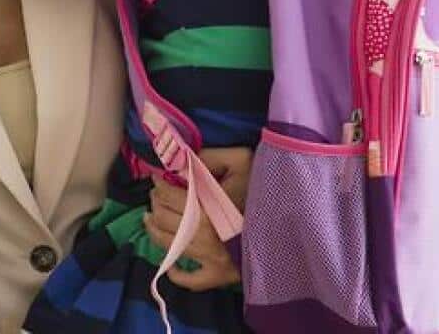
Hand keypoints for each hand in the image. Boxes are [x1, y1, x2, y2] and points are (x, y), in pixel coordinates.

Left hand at [143, 147, 253, 290]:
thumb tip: (183, 160)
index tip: (158, 177)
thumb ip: (209, 157)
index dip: (158, 183)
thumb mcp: (240, 161)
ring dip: (153, 229)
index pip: (166, 194)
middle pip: (161, 217)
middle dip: (155, 203)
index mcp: (202, 206)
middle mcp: (198, 234)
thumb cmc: (262, 191)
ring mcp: (206, 258)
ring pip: (166, 245)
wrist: (288, 227)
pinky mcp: (216, 276)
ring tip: (150, 218)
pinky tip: (171, 263)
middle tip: (156, 195)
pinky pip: (189, 280)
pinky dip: (175, 272)